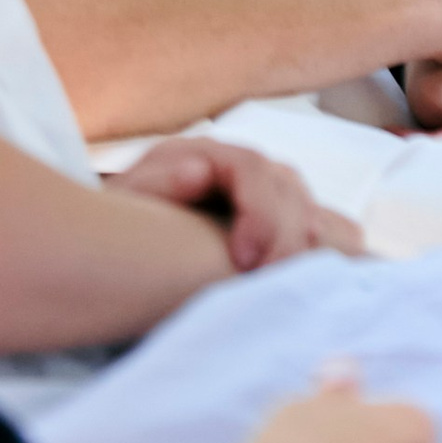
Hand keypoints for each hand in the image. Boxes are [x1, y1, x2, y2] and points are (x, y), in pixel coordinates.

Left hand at [113, 138, 359, 271]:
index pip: (254, 167)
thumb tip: (198, 172)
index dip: (260, 212)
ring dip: (307, 248)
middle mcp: (243, 167)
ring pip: (307, 207)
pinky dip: (318, 253)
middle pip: (289, 188)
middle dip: (287, 240)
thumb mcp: (127, 202)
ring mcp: (265, 193)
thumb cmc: (124, 221)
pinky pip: (314, 229)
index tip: (243, 261)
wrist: (123, 241)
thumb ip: (158, 184)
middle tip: (268, 285)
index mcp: (207, 154)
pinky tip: (308, 284)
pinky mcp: (276, 224)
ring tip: (289, 288)